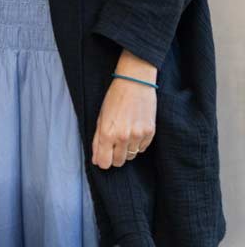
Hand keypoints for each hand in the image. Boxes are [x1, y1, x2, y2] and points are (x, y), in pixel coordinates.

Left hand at [92, 51, 156, 169]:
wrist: (134, 83)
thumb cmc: (114, 98)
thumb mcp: (100, 117)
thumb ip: (97, 140)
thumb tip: (96, 159)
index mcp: (107, 133)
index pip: (104, 162)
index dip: (102, 162)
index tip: (102, 158)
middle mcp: (123, 137)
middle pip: (118, 162)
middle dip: (114, 157)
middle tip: (112, 145)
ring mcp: (138, 136)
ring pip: (131, 156)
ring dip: (126, 149)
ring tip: (124, 133)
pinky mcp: (150, 133)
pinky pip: (142, 148)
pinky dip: (137, 144)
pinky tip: (134, 130)